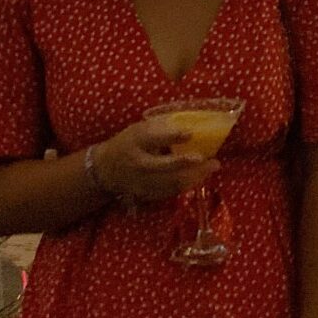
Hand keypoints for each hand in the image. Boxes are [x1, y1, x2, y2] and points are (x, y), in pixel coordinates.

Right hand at [92, 118, 219, 205]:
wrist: (106, 169)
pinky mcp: (147, 193)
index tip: (190, 133)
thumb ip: (160, 128)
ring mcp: (142, 182)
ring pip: (171, 182)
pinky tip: (199, 177)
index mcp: (135, 142)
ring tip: (211, 167)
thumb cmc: (127, 143)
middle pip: (165, 166)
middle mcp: (138, 164)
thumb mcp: (138, 129)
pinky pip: (170, 191)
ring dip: (195, 176)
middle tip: (211, 159)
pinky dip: (187, 184)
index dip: (172, 136)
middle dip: (189, 163)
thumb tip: (189, 123)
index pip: (153, 138)